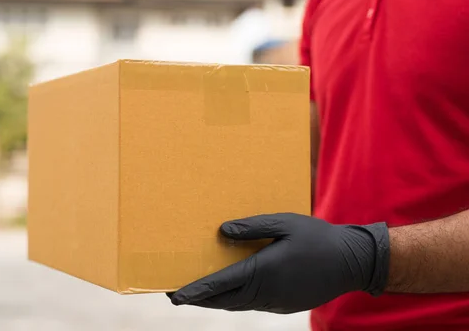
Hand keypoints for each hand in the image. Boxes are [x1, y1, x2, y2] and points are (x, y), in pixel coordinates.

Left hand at [168, 213, 389, 313]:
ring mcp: (276, 302)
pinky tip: (230, 292)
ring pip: (238, 304)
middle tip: (176, 295)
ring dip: (216, 300)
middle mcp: (266, 291)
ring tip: (197, 295)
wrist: (352, 261)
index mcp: (263, 270)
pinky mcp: (284, 305)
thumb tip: (223, 231)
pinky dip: (236, 300)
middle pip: (224, 299)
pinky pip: (253, 304)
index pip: (221, 284)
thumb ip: (252, 227)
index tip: (175, 295)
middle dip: (199, 299)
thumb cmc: (317, 237)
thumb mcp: (284, 223)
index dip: (196, 291)